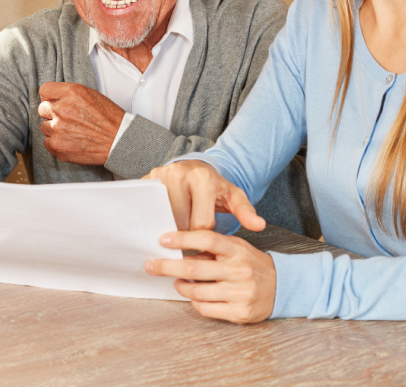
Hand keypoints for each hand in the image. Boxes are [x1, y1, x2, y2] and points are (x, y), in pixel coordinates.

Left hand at [37, 82, 124, 164]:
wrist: (119, 141)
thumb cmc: (108, 118)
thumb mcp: (91, 94)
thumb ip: (68, 94)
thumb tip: (50, 99)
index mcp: (72, 93)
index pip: (45, 90)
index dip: (50, 97)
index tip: (54, 102)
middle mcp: (62, 109)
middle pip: (42, 109)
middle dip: (52, 113)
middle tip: (68, 119)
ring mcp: (58, 129)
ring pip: (44, 127)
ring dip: (55, 129)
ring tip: (72, 131)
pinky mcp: (57, 146)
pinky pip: (47, 142)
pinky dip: (57, 143)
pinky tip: (71, 141)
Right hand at [143, 159, 264, 231]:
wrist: (194, 168)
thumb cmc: (214, 188)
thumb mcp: (233, 197)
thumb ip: (246, 212)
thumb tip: (259, 225)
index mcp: (203, 178)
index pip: (200, 224)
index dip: (204, 236)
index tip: (206, 235)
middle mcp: (179, 174)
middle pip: (179, 223)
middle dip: (186, 233)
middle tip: (191, 230)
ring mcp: (160, 176)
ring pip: (162, 219)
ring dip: (170, 226)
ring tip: (179, 223)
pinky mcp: (145, 181)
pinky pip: (147, 210)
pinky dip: (154, 219)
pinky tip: (163, 220)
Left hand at [145, 230, 276, 323]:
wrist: (281, 286)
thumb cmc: (251, 264)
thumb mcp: (236, 248)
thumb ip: (212, 247)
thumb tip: (178, 247)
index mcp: (237, 250)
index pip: (207, 240)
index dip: (183, 239)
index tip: (163, 239)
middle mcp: (239, 271)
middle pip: (194, 268)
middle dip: (167, 267)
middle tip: (151, 265)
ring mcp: (240, 293)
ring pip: (197, 292)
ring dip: (180, 286)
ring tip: (176, 282)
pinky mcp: (239, 313)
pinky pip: (206, 309)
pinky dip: (194, 302)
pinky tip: (194, 295)